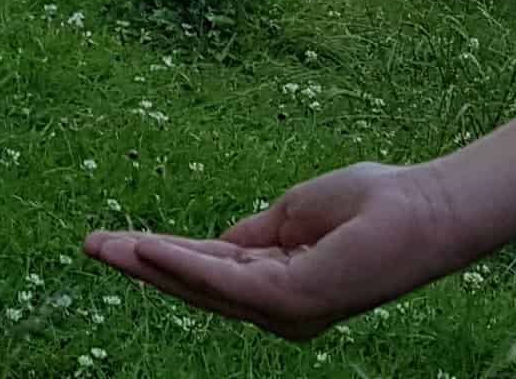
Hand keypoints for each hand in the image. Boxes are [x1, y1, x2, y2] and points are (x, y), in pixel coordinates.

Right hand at [84, 162, 482, 338]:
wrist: (424, 209)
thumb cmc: (373, 206)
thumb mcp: (295, 215)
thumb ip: (255, 236)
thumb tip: (219, 244)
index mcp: (279, 287)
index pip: (210, 272)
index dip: (163, 256)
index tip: (118, 240)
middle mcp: (278, 310)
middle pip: (196, 286)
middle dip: (141, 266)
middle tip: (90, 246)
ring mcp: (284, 310)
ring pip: (201, 287)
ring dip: (147, 264)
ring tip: (102, 246)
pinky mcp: (290, 300)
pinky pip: (224, 281)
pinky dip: (182, 264)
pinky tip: (147, 248)